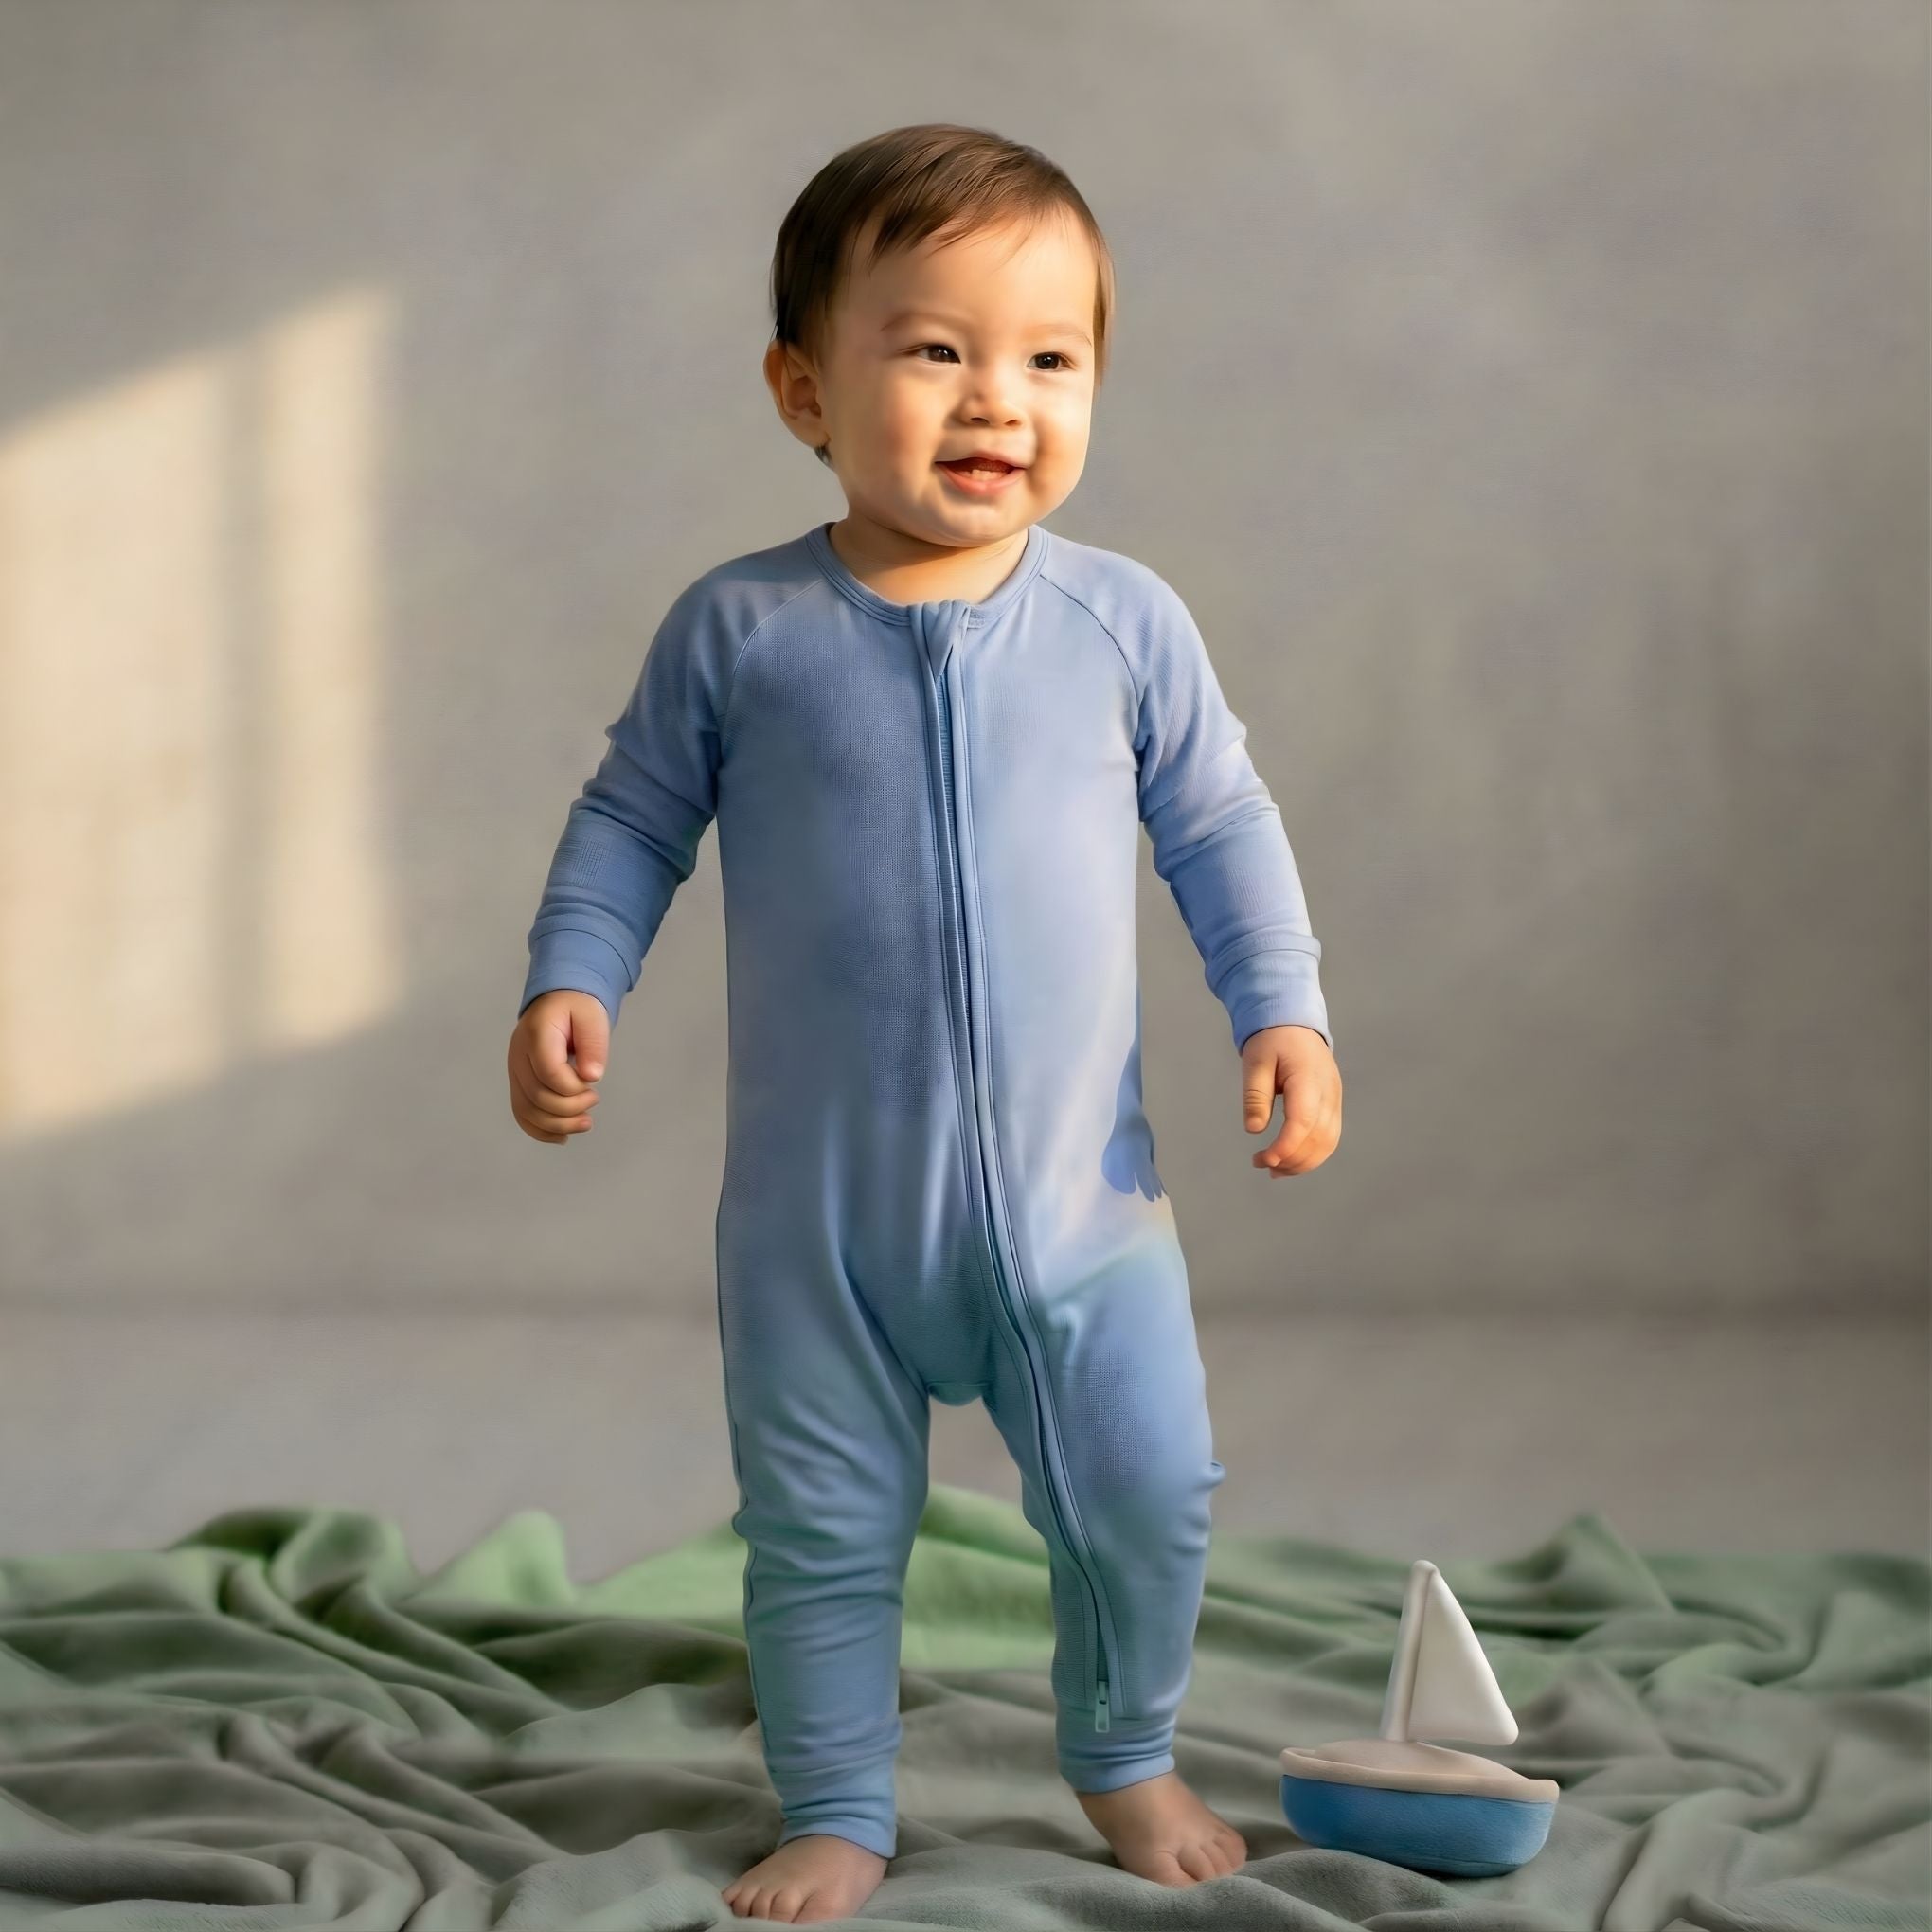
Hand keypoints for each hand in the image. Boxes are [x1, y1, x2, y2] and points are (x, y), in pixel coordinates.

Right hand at [508, 990, 608, 1144]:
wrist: (556, 1002)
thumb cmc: (576, 1008)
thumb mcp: (592, 1016)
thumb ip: (594, 1044)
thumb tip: (592, 1076)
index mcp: (537, 1034)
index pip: (549, 1072)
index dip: (573, 1088)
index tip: (593, 1087)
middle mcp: (518, 1054)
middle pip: (537, 1096)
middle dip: (570, 1108)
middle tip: (594, 1100)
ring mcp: (514, 1070)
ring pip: (527, 1110)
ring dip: (557, 1125)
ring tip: (585, 1123)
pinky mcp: (518, 1083)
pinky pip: (521, 1113)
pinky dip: (540, 1130)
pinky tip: (562, 1137)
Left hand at [1241, 1025, 1341, 1177]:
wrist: (1295, 1023)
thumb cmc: (1272, 1040)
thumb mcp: (1255, 1061)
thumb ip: (1256, 1095)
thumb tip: (1254, 1129)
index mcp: (1308, 1078)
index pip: (1304, 1121)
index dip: (1286, 1146)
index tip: (1264, 1159)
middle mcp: (1329, 1092)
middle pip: (1319, 1137)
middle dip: (1291, 1159)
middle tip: (1261, 1164)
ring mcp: (1335, 1099)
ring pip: (1329, 1142)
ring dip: (1303, 1162)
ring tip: (1275, 1170)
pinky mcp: (1334, 1105)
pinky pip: (1330, 1136)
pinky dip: (1313, 1154)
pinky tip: (1291, 1160)